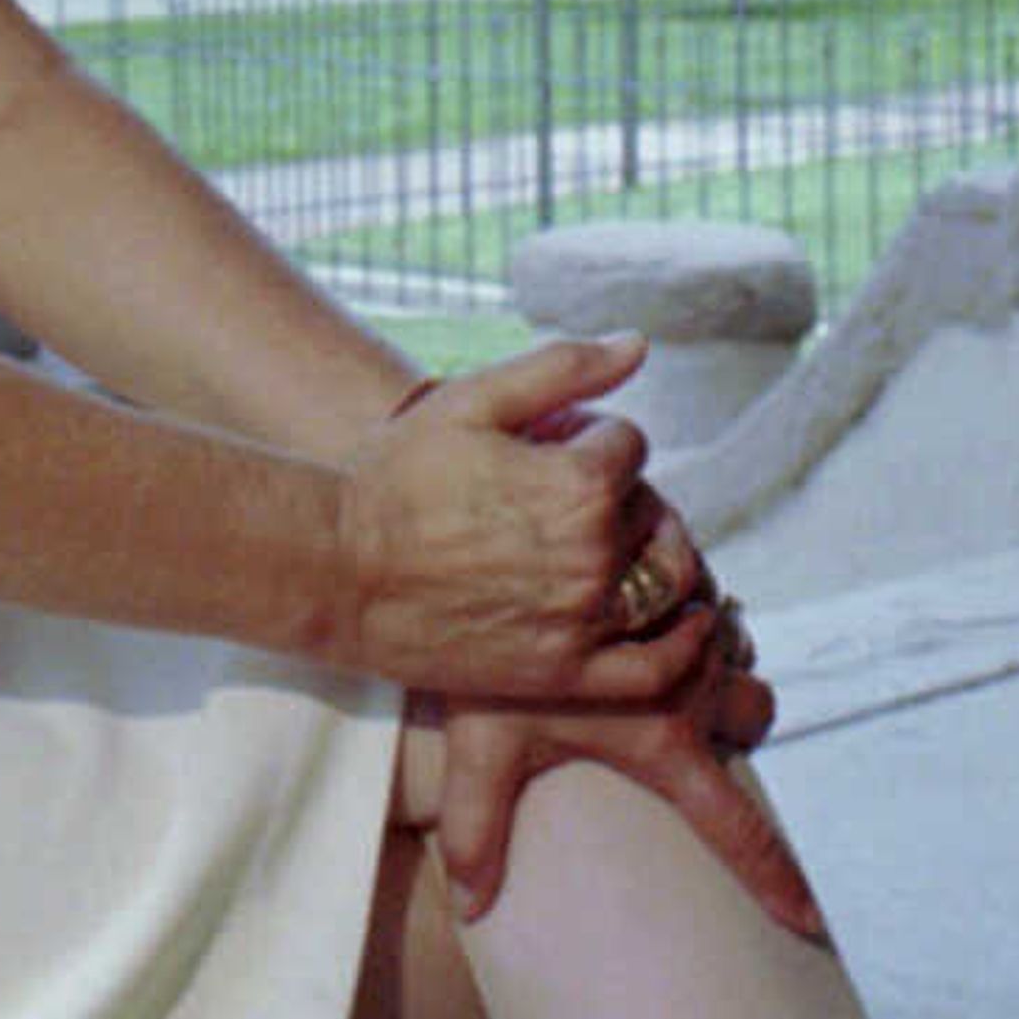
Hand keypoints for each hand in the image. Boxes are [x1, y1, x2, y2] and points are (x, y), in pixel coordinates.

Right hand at [333, 337, 718, 705]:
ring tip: (611, 549)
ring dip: (656, 556)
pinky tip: (681, 622)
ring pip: (669, 583)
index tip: (545, 448)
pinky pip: (657, 667)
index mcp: (579, 481)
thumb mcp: (471, 400)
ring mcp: (583, 620)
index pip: (629, 445)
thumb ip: (563, 368)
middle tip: (562, 498)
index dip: (588, 437)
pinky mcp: (566, 673)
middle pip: (651, 510)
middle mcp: (595, 553)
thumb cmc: (395, 477)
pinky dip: (683, 645)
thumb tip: (639, 344)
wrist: (335, 569)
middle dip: (618, 494)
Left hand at [431, 602, 826, 946]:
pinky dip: (692, 606)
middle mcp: (695, 689)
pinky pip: (713, 598)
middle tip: (689, 720)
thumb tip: (468, 909)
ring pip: (740, 654)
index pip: (734, 825)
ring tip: (662, 657)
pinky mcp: (685, 577)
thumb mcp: (483, 747)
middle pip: (755, 716)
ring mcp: (698, 630)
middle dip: (737, 720)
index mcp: (661, 740)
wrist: (498, 562)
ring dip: (714, 658)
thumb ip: (475, 830)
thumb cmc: (489, 665)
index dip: (774, 876)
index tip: (809, 920)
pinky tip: (645, 606)